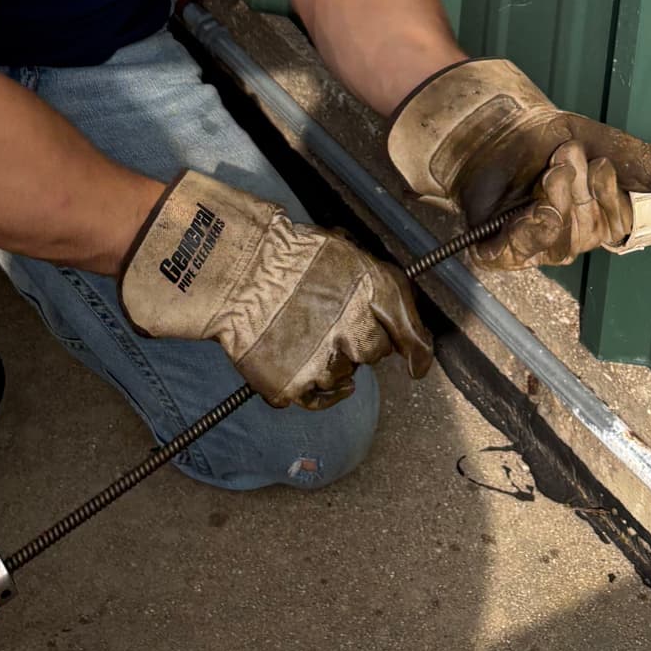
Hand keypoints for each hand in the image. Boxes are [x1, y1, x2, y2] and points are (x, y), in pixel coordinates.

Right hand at [119, 172, 432, 408]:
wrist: (233, 273)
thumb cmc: (287, 254)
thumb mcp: (343, 252)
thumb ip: (376, 286)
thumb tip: (402, 321)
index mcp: (372, 291)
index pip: (410, 332)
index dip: (417, 350)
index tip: (417, 364)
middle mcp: (355, 331)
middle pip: (374, 354)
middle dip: (359, 342)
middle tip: (330, 323)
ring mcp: (324, 362)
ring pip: (344, 377)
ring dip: (330, 361)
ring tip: (301, 333)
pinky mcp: (295, 386)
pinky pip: (316, 397)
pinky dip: (308, 384)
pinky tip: (294, 361)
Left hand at [386, 60, 650, 274]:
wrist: (488, 127)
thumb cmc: (539, 136)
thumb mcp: (589, 136)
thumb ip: (626, 152)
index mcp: (592, 216)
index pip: (616, 225)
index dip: (611, 198)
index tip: (602, 163)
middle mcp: (565, 237)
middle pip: (587, 234)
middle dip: (581, 191)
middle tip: (565, 154)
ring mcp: (531, 246)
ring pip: (558, 242)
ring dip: (558, 201)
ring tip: (551, 169)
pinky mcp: (497, 248)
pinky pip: (517, 253)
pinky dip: (527, 232)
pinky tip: (532, 209)